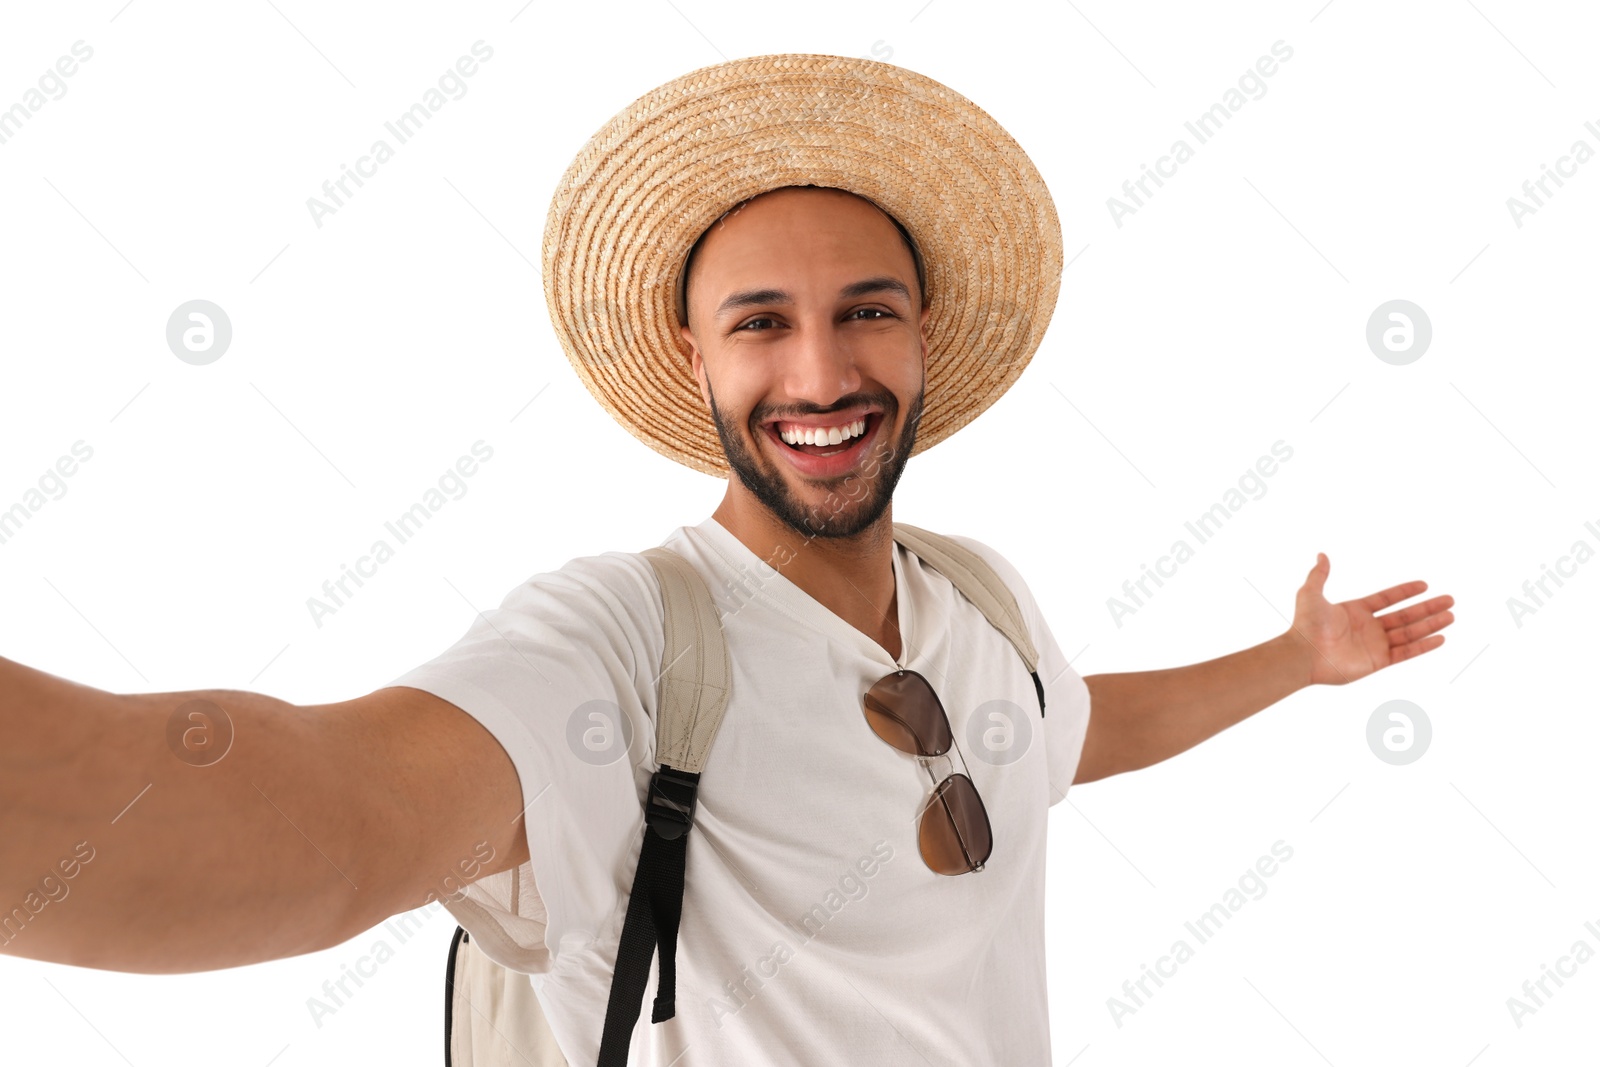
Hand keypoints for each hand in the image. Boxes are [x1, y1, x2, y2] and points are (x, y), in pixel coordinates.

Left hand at [1288, 554, 1454, 685]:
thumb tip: (1321, 554)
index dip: (1405, 592)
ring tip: (1451, 616)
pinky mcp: (1378, 661)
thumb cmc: (1306, 625)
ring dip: (1431, 624)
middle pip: (1405, 615)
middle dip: (1428, 608)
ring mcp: (1374, 645)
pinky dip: (1424, 646)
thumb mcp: (1311, 593)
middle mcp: (1368, 628)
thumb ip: (1319, 575)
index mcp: (1355, 611)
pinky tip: (1441, 638)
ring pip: (1410, 632)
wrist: (1304, 653)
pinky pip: (1406, 652)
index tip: (1425, 585)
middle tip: (1450, 600)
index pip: (1387, 599)